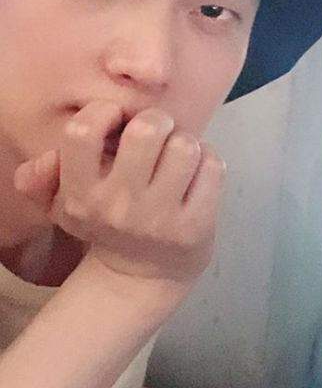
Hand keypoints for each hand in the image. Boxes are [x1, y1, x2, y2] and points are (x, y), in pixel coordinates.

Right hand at [13, 102, 224, 287]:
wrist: (143, 275)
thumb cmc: (108, 222)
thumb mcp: (65, 203)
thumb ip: (43, 177)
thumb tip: (44, 160)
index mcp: (80, 194)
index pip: (82, 133)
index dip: (105, 113)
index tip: (116, 120)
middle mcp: (118, 205)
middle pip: (146, 130)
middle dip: (156, 121)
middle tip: (157, 135)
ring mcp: (160, 217)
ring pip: (185, 145)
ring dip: (186, 142)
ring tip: (177, 157)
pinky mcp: (195, 224)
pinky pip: (212, 166)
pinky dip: (208, 161)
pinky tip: (196, 175)